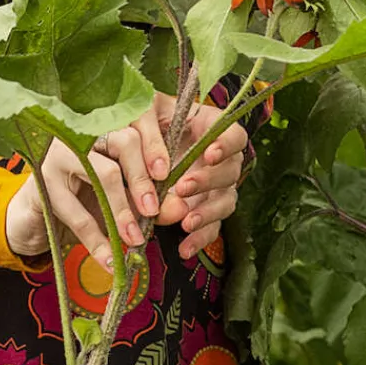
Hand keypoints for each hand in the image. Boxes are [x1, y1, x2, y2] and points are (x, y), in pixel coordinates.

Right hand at [4, 92, 248, 268]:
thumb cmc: (80, 200)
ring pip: (104, 174)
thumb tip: (175, 209)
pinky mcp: (43, 181)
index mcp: (104, 126)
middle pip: (124, 142)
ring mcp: (59, 153)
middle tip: (154, 211)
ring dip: (124, 210)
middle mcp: (82, 131)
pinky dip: (96, 239)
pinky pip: (76, 211)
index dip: (157, 148)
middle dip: (144, 178)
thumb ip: (139, 193)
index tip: (168, 174)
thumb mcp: (113, 192)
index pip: (137, 126)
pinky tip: (108, 258)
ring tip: (135, 240)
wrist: (32, 215)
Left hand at [94, 91, 248, 262]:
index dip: (226, 145)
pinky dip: (198, 239)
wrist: (131, 138)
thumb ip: (149, 138)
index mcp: (211, 127)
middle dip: (208, 181)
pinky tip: (184, 249)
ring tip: (186, 222)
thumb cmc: (141, 119)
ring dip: (207, 213)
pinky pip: (210, 227)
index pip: (234, 135)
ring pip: (224, 202)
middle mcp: (220, 158)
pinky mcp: (203, 208)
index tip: (209, 154)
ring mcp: (214, 185)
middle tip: (183, 187)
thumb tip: (160, 172)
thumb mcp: (142, 115)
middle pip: (230, 171)